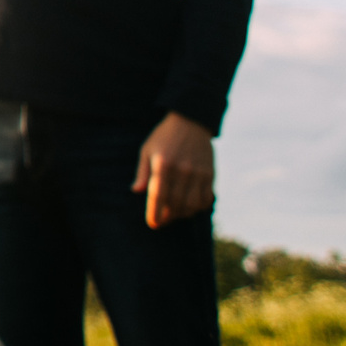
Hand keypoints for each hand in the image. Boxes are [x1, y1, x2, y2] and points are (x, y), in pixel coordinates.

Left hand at [133, 112, 215, 227]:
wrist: (191, 121)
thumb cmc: (164, 137)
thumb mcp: (147, 150)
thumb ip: (143, 172)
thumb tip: (136, 191)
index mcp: (163, 164)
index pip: (158, 195)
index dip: (155, 213)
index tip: (152, 224)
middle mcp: (181, 170)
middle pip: (176, 203)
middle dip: (168, 217)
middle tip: (162, 221)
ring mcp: (198, 173)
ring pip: (192, 204)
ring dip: (183, 214)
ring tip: (175, 214)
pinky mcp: (209, 174)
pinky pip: (206, 198)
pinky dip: (199, 207)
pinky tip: (190, 206)